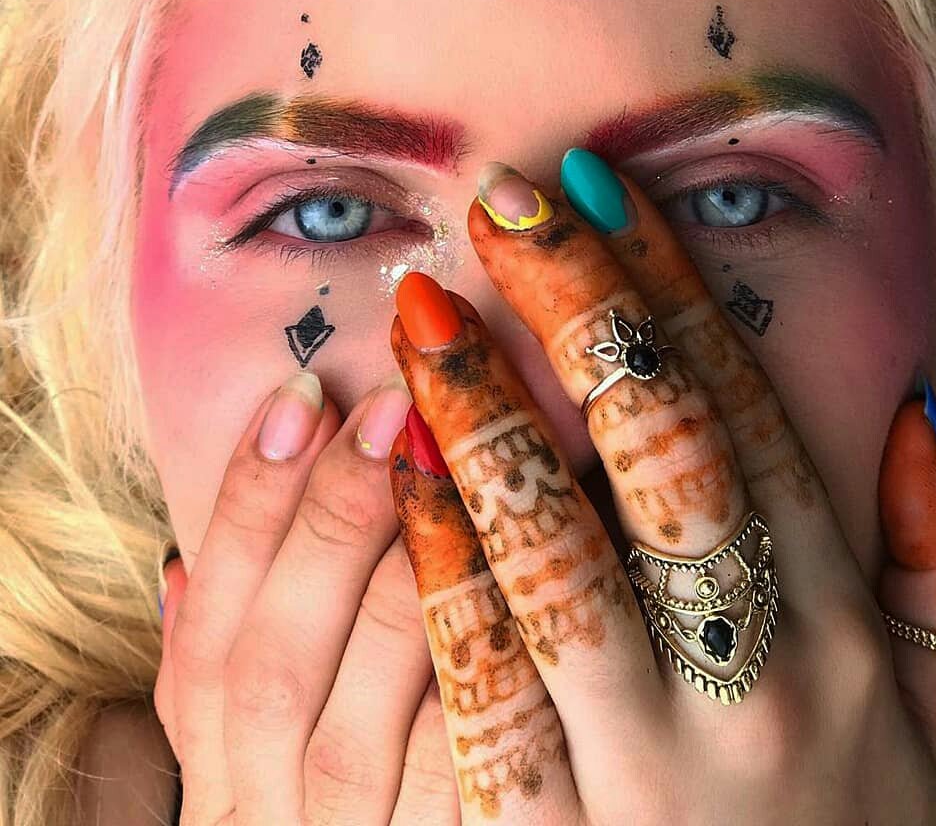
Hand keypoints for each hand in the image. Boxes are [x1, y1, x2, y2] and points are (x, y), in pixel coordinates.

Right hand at [154, 376, 460, 824]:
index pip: (208, 638)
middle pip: (274, 670)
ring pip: (357, 726)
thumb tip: (181, 565)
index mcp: (223, 785)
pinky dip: (476, 677)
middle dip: (326, 523)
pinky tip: (512, 572)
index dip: (247, 512)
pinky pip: (461, 786)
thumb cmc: (354, 818)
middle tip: (388, 404)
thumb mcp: (263, 765)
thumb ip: (221, 683)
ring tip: (449, 458)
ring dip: (400, 582)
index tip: (300, 394)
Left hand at [385, 156, 935, 823]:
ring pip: (560, 556)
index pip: (745, 416)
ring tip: (423, 313)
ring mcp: (652, 763)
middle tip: (500, 205)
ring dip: (486, 419)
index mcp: (842, 629)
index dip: (670, 291)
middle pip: (656, 457)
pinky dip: (438, 562)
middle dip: (576, 315)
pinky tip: (394, 470)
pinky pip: (484, 681)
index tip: (601, 190)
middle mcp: (757, 680)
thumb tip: (914, 410)